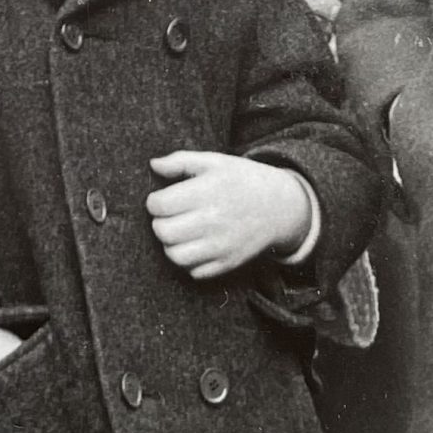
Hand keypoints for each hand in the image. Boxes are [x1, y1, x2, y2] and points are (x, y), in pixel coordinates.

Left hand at [147, 149, 312, 278]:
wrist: (279, 206)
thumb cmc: (242, 180)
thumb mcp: (214, 161)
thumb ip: (180, 161)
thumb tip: (153, 164)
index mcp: (208, 192)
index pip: (160, 206)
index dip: (154, 201)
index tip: (162, 198)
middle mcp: (214, 221)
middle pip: (164, 232)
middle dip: (159, 222)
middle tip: (169, 215)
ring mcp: (221, 246)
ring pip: (175, 256)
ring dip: (170, 244)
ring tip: (179, 231)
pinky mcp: (227, 264)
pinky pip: (194, 271)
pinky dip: (189, 260)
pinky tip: (195, 244)